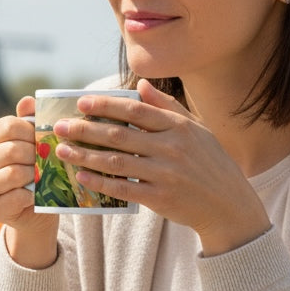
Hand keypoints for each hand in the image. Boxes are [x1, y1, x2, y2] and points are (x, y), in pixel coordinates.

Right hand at [0, 96, 58, 267]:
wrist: (31, 208)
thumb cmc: (31, 169)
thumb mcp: (31, 143)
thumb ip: (29, 121)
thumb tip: (27, 101)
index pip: (9, 126)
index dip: (32, 131)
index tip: (44, 140)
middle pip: (12, 149)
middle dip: (35, 154)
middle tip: (47, 160)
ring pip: (13, 173)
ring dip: (34, 174)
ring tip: (41, 175)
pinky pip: (17, 196)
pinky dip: (32, 194)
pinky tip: (36, 193)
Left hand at [54, 80, 270, 254]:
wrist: (228, 205)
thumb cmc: (211, 164)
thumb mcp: (197, 130)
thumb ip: (168, 107)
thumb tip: (142, 85)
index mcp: (179, 127)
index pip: (135, 110)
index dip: (106, 105)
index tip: (82, 103)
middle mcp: (172, 148)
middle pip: (119, 135)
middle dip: (86, 129)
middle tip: (61, 127)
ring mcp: (165, 174)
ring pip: (116, 161)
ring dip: (85, 155)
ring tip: (63, 150)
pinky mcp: (160, 198)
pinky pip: (123, 188)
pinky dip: (100, 181)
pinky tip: (82, 175)